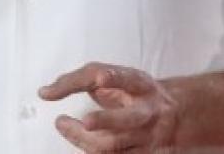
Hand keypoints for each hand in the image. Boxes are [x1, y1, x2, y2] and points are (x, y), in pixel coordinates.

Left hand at [39, 63, 177, 152]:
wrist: (177, 114)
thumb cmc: (136, 93)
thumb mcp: (117, 78)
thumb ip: (82, 80)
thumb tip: (46, 92)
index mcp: (141, 85)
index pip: (127, 78)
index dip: (114, 78)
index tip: (100, 78)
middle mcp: (147, 111)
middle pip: (129, 118)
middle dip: (106, 120)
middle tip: (85, 121)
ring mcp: (147, 136)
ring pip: (115, 145)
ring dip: (85, 140)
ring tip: (64, 125)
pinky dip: (92, 151)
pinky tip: (80, 142)